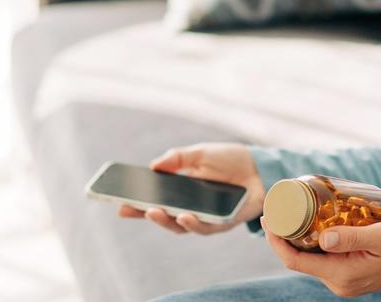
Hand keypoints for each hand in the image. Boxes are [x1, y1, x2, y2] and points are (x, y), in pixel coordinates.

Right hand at [116, 142, 265, 234]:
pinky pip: (206, 227)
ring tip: (154, 211)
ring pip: (182, 226)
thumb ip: (178, 158)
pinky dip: (194, 223)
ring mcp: (206, 216)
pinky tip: (184, 216)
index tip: (118, 202)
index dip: (137, 203)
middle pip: (164, 216)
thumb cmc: (231, 159)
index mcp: (182, 190)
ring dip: (167, 221)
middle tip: (130, 209)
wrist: (261, 166)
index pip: (156, 200)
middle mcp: (191, 206)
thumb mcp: (201, 153)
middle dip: (146, 214)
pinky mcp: (224, 222)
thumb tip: (153, 166)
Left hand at [264, 220, 380, 296]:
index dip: (277, 241)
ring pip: (309, 258)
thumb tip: (323, 237)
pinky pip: (322, 258)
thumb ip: (353, 238)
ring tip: (291, 211)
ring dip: (297, 237)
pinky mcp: (348, 274)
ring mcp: (342, 280)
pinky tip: (311, 222)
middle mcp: (338, 282)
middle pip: (298, 259)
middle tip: (278, 207)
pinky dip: (312, 241)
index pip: (295, 261)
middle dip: (284, 235)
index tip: (269, 218)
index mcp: (342, 275)